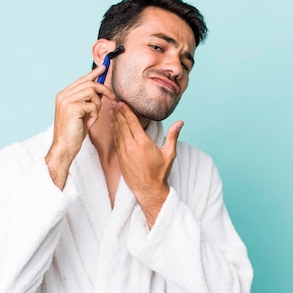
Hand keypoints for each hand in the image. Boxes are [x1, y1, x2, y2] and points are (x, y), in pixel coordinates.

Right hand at [46, 66, 114, 188]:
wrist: (64, 147)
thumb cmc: (73, 132)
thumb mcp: (80, 113)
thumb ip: (86, 100)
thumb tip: (99, 89)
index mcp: (63, 95)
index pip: (81, 79)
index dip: (94, 73)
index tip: (104, 67)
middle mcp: (63, 95)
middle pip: (89, 83)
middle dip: (103, 90)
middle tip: (112, 97)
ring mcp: (66, 101)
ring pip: (92, 92)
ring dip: (98, 105)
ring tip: (93, 117)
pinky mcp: (72, 108)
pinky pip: (92, 105)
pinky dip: (95, 114)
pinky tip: (89, 123)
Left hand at [110, 101, 182, 227]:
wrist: (149, 191)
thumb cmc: (160, 173)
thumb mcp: (169, 154)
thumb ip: (173, 136)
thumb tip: (180, 122)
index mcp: (143, 143)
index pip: (132, 122)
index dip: (126, 111)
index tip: (122, 102)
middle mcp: (131, 147)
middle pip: (122, 125)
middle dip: (118, 112)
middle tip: (114, 101)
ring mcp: (124, 153)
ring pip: (117, 132)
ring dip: (114, 120)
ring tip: (111, 110)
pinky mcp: (120, 159)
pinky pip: (115, 141)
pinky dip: (114, 131)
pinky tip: (112, 125)